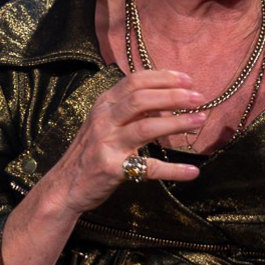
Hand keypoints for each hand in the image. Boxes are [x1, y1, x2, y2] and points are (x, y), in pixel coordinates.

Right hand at [44, 69, 207, 215]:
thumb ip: (130, 110)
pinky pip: (148, 168)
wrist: (65, 186)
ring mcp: (107, 144)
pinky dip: (173, 170)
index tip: (188, 80)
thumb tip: (167, 101)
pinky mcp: (114, 169)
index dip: (163, 78)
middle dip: (173, 96)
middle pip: (141, 99)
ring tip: (199, 120)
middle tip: (199, 98)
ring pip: (146, 127)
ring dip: (177, 123)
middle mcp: (104, 120)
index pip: (134, 81)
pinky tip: (192, 172)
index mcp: (104, 104)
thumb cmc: (90, 152)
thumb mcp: (104, 123)